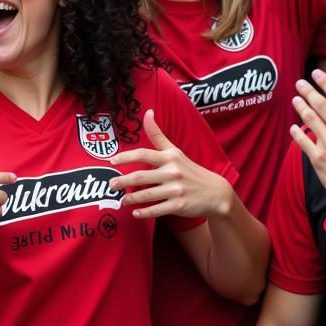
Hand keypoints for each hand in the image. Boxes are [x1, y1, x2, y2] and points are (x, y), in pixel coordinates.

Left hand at [108, 109, 231, 218]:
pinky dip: (144, 212)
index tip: (112, 161)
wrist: (215, 192)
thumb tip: (148, 112)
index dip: (126, 157)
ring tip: (122, 200)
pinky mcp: (179, 205)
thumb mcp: (175, 151)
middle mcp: (172, 172)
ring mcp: (176, 190)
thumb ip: (158, 135)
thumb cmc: (190, 170)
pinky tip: (135, 213)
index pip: (143, 154)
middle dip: (123, 181)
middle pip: (141, 176)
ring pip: (147, 194)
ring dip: (131, 198)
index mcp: (170, 158)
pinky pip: (157, 209)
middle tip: (111, 184)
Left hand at [290, 70, 325, 207]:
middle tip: (299, 83)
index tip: (316, 73)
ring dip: (300, 107)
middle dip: (307, 91)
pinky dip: (296, 132)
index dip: (325, 82)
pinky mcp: (317, 158)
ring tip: (295, 99)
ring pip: (309, 119)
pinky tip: (292, 126)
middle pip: (319, 104)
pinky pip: (302, 141)